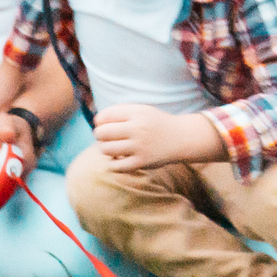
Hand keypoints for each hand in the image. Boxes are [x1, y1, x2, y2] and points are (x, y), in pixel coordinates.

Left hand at [93, 104, 224, 170]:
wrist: (181, 138)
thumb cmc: (155, 124)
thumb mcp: (140, 110)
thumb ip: (119, 113)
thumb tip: (96, 122)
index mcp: (136, 113)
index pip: (104, 116)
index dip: (99, 121)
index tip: (104, 125)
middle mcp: (138, 128)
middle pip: (102, 133)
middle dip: (99, 135)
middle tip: (105, 138)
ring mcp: (140, 146)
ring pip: (106, 149)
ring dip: (105, 149)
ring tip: (111, 148)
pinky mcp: (142, 162)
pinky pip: (115, 166)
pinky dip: (113, 163)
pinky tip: (118, 159)